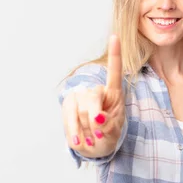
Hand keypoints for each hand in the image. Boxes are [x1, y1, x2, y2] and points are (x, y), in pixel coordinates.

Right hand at [62, 34, 124, 157]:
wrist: (93, 145)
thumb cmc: (108, 134)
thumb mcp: (114, 132)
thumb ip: (109, 124)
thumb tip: (97, 119)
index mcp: (113, 93)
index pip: (114, 72)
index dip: (114, 55)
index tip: (115, 36)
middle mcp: (96, 91)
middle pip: (92, 98)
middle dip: (95, 118)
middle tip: (99, 133)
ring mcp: (80, 97)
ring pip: (79, 110)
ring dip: (85, 129)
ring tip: (92, 139)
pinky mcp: (68, 105)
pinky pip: (69, 118)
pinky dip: (74, 132)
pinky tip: (79, 142)